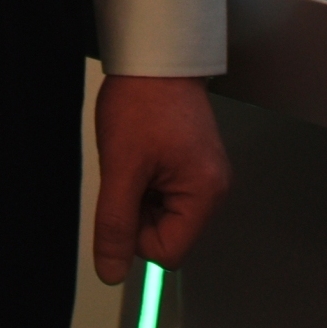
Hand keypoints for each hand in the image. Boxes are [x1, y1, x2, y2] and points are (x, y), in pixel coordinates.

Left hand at [92, 74, 230, 284]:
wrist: (155, 55)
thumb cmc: (142, 101)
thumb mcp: (120, 168)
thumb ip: (115, 224)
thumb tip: (111, 272)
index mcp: (205, 194)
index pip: (168, 252)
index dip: (136, 233)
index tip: (124, 197)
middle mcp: (214, 189)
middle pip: (168, 233)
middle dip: (139, 209)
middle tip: (130, 169)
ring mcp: (206, 175)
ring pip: (164, 212)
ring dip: (141, 192)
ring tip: (136, 155)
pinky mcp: (195, 162)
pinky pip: (166, 190)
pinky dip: (147, 177)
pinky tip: (143, 150)